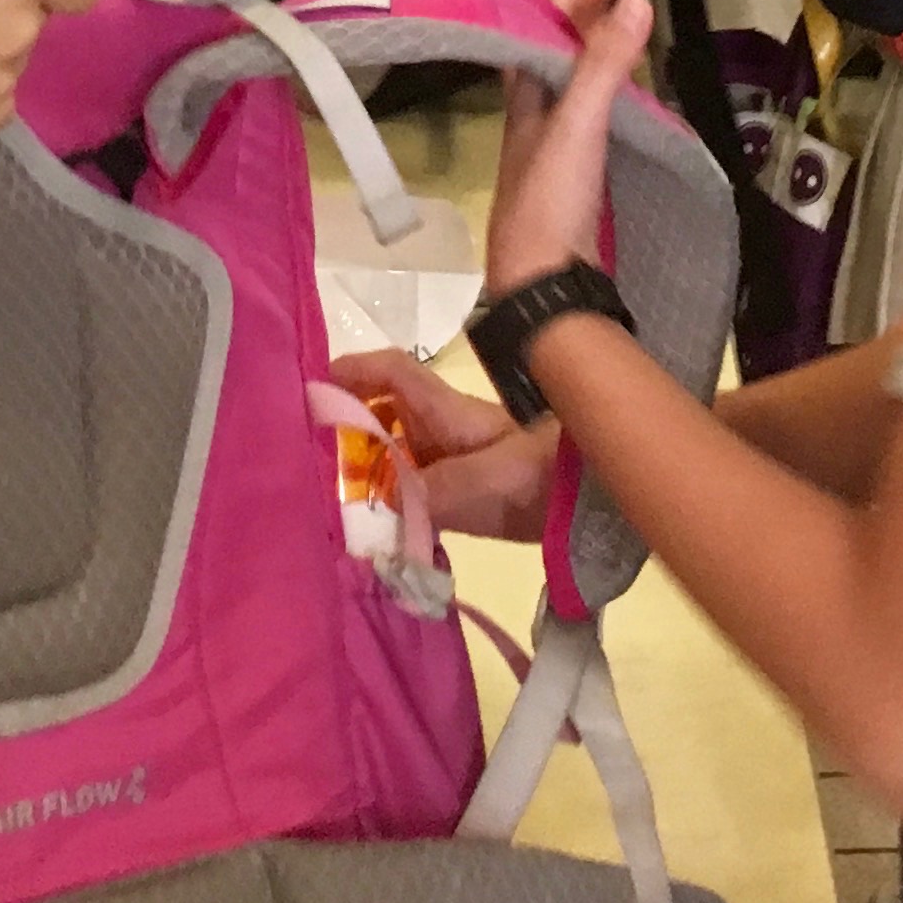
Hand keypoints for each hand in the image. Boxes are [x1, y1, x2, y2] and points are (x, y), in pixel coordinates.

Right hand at [329, 344, 557, 544]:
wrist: (588, 498)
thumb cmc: (534, 477)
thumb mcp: (479, 484)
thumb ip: (426, 495)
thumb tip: (382, 511)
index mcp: (442, 411)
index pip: (392, 372)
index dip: (353, 370)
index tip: (314, 385)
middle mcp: (442, 428)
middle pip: (385, 413)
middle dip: (349, 429)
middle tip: (315, 461)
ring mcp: (454, 458)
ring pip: (397, 453)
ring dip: (368, 470)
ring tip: (337, 502)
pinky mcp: (465, 490)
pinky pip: (414, 487)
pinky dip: (392, 501)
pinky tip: (379, 532)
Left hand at [487, 0, 648, 294]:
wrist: (541, 287)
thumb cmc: (549, 201)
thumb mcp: (578, 125)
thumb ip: (603, 65)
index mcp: (523, 100)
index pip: (537, 27)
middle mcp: (532, 121)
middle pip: (553, 55)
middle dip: (586, 22)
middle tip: (627, 3)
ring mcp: (551, 153)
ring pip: (571, 89)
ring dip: (598, 59)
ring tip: (635, 44)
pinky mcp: (573, 183)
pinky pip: (590, 123)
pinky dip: (611, 100)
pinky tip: (634, 110)